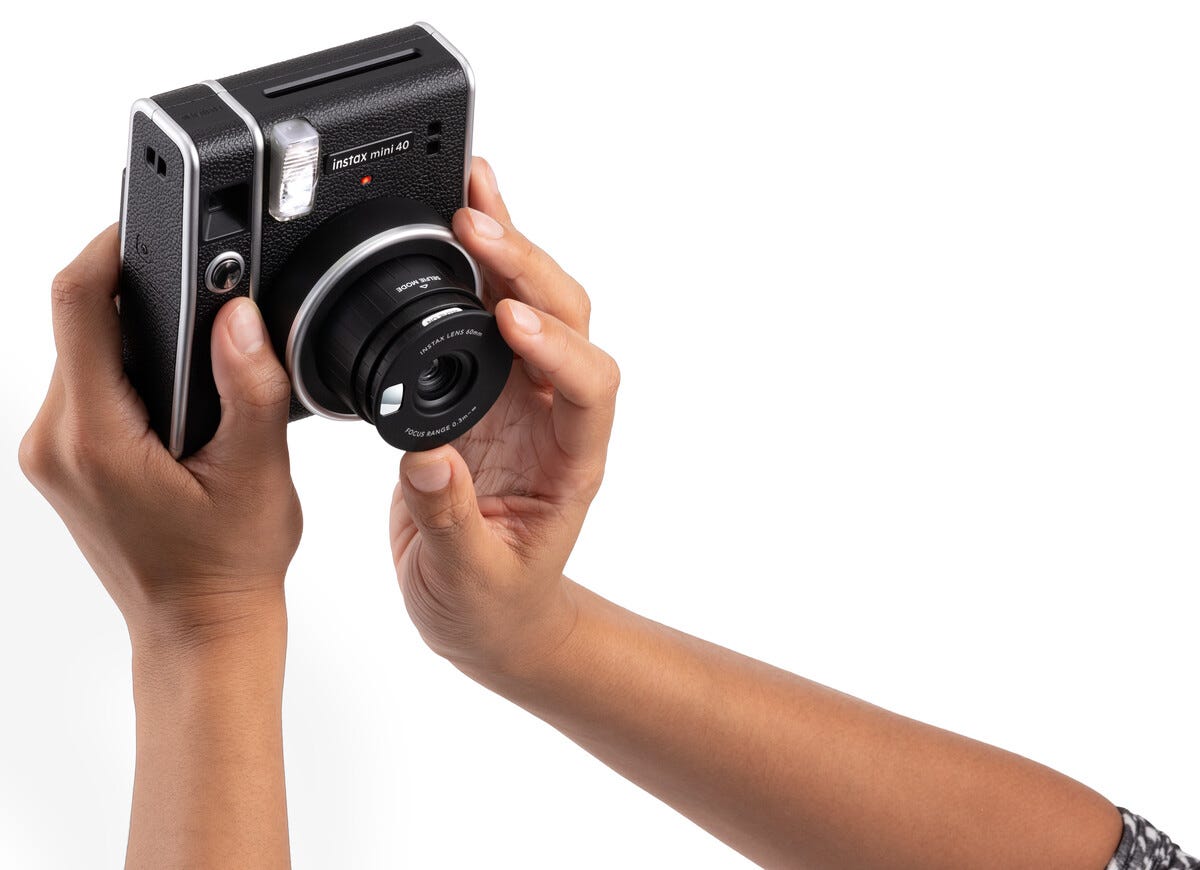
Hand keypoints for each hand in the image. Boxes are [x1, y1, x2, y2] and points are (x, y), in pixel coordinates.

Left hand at [19, 225, 301, 645]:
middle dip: (146, 298)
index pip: (79, 302)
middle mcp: (54, 440)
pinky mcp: (62, 460)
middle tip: (210, 306)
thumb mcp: (257, 472)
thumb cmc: (226, 567)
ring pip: (86, 354)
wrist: (198, 629)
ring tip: (202, 372)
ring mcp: (51, 453)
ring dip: (142, 340)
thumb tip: (240, 314)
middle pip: (81, 322)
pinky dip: (131, 375)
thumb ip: (250, 386)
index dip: (113, 246)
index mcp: (94, 437)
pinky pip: (88, 387)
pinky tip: (178, 404)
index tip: (154, 219)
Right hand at [390, 157, 619, 676]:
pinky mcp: (479, 391)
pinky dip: (469, 269)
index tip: (509, 324)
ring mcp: (518, 398)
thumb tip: (426, 460)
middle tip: (476, 225)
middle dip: (528, 269)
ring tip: (468, 191)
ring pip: (527, 304)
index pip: (589, 386)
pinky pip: (479, 318)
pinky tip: (449, 226)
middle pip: (566, 321)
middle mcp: (553, 417)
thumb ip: (451, 522)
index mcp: (572, 462)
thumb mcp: (471, 579)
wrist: (488, 614)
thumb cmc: (495, 604)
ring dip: (505, 249)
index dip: (556, 349)